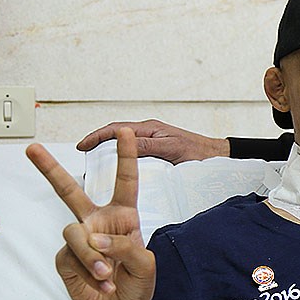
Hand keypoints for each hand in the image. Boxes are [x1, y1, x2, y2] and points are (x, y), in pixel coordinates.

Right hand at [27, 128, 154, 299]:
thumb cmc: (136, 286)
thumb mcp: (145, 265)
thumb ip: (126, 246)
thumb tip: (94, 237)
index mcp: (123, 217)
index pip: (125, 181)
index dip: (126, 156)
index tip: (126, 130)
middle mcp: (97, 222)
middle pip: (70, 191)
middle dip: (49, 169)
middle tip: (31, 148)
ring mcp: (79, 239)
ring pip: (76, 232)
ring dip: (94, 255)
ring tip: (107, 274)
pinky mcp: (65, 258)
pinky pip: (72, 254)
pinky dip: (88, 267)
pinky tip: (100, 281)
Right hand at [77, 119, 229, 163]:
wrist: (217, 157)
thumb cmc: (199, 153)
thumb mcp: (170, 149)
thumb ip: (147, 146)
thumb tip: (122, 144)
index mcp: (149, 129)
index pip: (116, 129)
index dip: (96, 137)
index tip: (81, 146)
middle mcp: (149, 133)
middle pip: (116, 135)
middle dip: (97, 142)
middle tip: (82, 154)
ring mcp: (153, 142)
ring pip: (124, 145)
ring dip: (108, 151)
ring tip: (94, 164)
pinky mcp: (158, 152)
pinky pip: (134, 154)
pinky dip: (121, 159)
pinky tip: (117, 171)